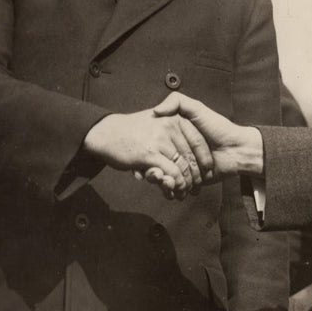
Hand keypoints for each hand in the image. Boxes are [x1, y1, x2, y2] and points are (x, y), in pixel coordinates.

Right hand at [81, 109, 206, 194]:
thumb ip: (175, 122)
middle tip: (195, 188)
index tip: (206, 172)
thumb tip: (189, 141)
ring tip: (184, 193)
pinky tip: (172, 192)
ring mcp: (160, 139)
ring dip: (185, 184)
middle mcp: (170, 126)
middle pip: (191, 156)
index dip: (204, 159)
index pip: (198, 141)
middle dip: (196, 176)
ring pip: (182, 167)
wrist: (104, 132)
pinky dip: (174, 185)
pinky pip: (170, 172)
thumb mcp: (157, 117)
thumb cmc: (130, 129)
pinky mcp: (150, 153)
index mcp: (175, 118)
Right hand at [151, 92, 263, 191]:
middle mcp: (177, 148)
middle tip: (147, 173)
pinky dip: (170, 189)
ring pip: (164, 174)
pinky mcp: (188, 178)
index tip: (140, 154)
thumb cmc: (219, 127)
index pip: (155, 144)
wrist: (239, 149)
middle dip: (153, 170)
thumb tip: (156, 110)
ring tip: (161, 182)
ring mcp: (182, 164)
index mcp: (176, 132)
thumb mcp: (197, 109)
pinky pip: (174, 184)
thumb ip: (178, 102)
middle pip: (157, 161)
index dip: (148, 150)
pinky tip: (168, 190)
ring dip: (160, 181)